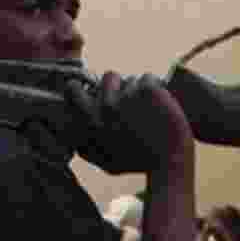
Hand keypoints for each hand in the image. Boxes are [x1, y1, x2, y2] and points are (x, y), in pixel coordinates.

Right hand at [65, 72, 193, 175]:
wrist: (169, 161)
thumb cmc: (138, 164)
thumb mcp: (104, 162)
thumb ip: (85, 148)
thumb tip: (70, 135)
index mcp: (90, 121)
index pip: (73, 88)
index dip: (86, 87)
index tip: (97, 93)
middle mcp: (105, 106)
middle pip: (109, 77)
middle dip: (119, 86)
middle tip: (131, 103)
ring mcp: (127, 96)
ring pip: (132, 79)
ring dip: (140, 90)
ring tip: (149, 110)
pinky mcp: (148, 89)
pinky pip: (149, 78)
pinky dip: (157, 88)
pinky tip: (160, 105)